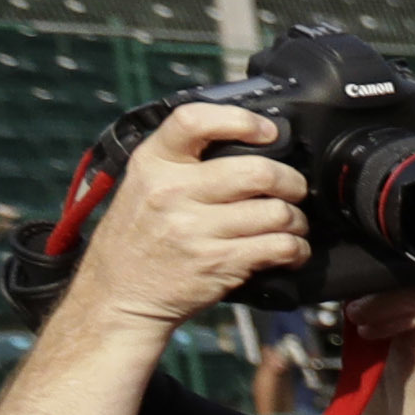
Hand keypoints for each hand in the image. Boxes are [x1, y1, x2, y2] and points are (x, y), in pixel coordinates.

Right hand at [77, 102, 308, 330]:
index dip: (240, 121)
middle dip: (290, 182)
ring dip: (296, 220)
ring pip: (277, 212)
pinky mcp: (217, 262)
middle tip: (293, 189)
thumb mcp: (143, 185)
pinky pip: (280, 247)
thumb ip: (184, 162)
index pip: (194, 121)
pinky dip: (296, 249)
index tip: (267, 132)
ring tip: (290, 225)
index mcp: (153, 163)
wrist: (118, 294)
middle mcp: (171, 191)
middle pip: (258, 172)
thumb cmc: (139, 237)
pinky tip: (290, 250)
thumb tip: (250, 145)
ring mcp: (194, 228)